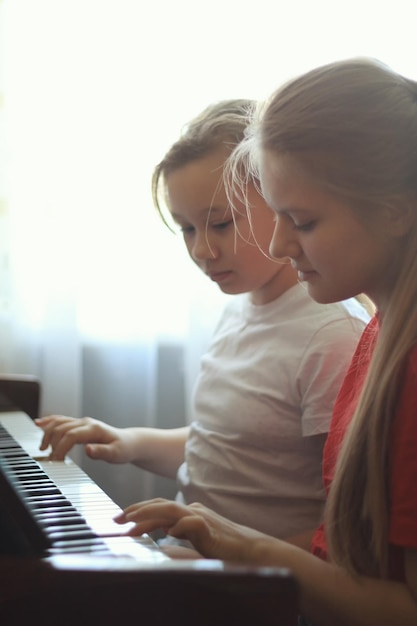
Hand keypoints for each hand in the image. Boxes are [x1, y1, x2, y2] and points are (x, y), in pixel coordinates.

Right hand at [35, 415, 129, 461]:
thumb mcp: (116, 454)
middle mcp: (86, 423)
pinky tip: (39, 424)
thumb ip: (102, 452)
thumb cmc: (123, 449)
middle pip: (62, 428)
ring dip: (48, 433)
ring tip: (42, 447)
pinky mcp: (80, 425)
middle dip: (52, 443)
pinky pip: (61, 420)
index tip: (56, 461)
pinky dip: (49, 422)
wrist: (129, 442)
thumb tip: (88, 450)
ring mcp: (82, 422)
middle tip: (50, 460)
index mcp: (94, 429)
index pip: (71, 435)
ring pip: (59, 422)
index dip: (61, 448)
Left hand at [114, 498, 271, 562]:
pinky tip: (169, 533)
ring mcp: (201, 517)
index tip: (120, 519)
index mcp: (188, 511)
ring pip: (171, 510)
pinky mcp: (210, 530)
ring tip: (132, 524)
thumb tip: (162, 532)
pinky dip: (180, 526)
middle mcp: (192, 510)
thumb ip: (180, 533)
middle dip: (136, 511)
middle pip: (160, 504)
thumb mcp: (196, 538)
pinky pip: (192, 524)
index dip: (138, 511)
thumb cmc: (223, 544)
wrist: (250, 548)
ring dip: (149, 516)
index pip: (159, 506)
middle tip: (116, 520)